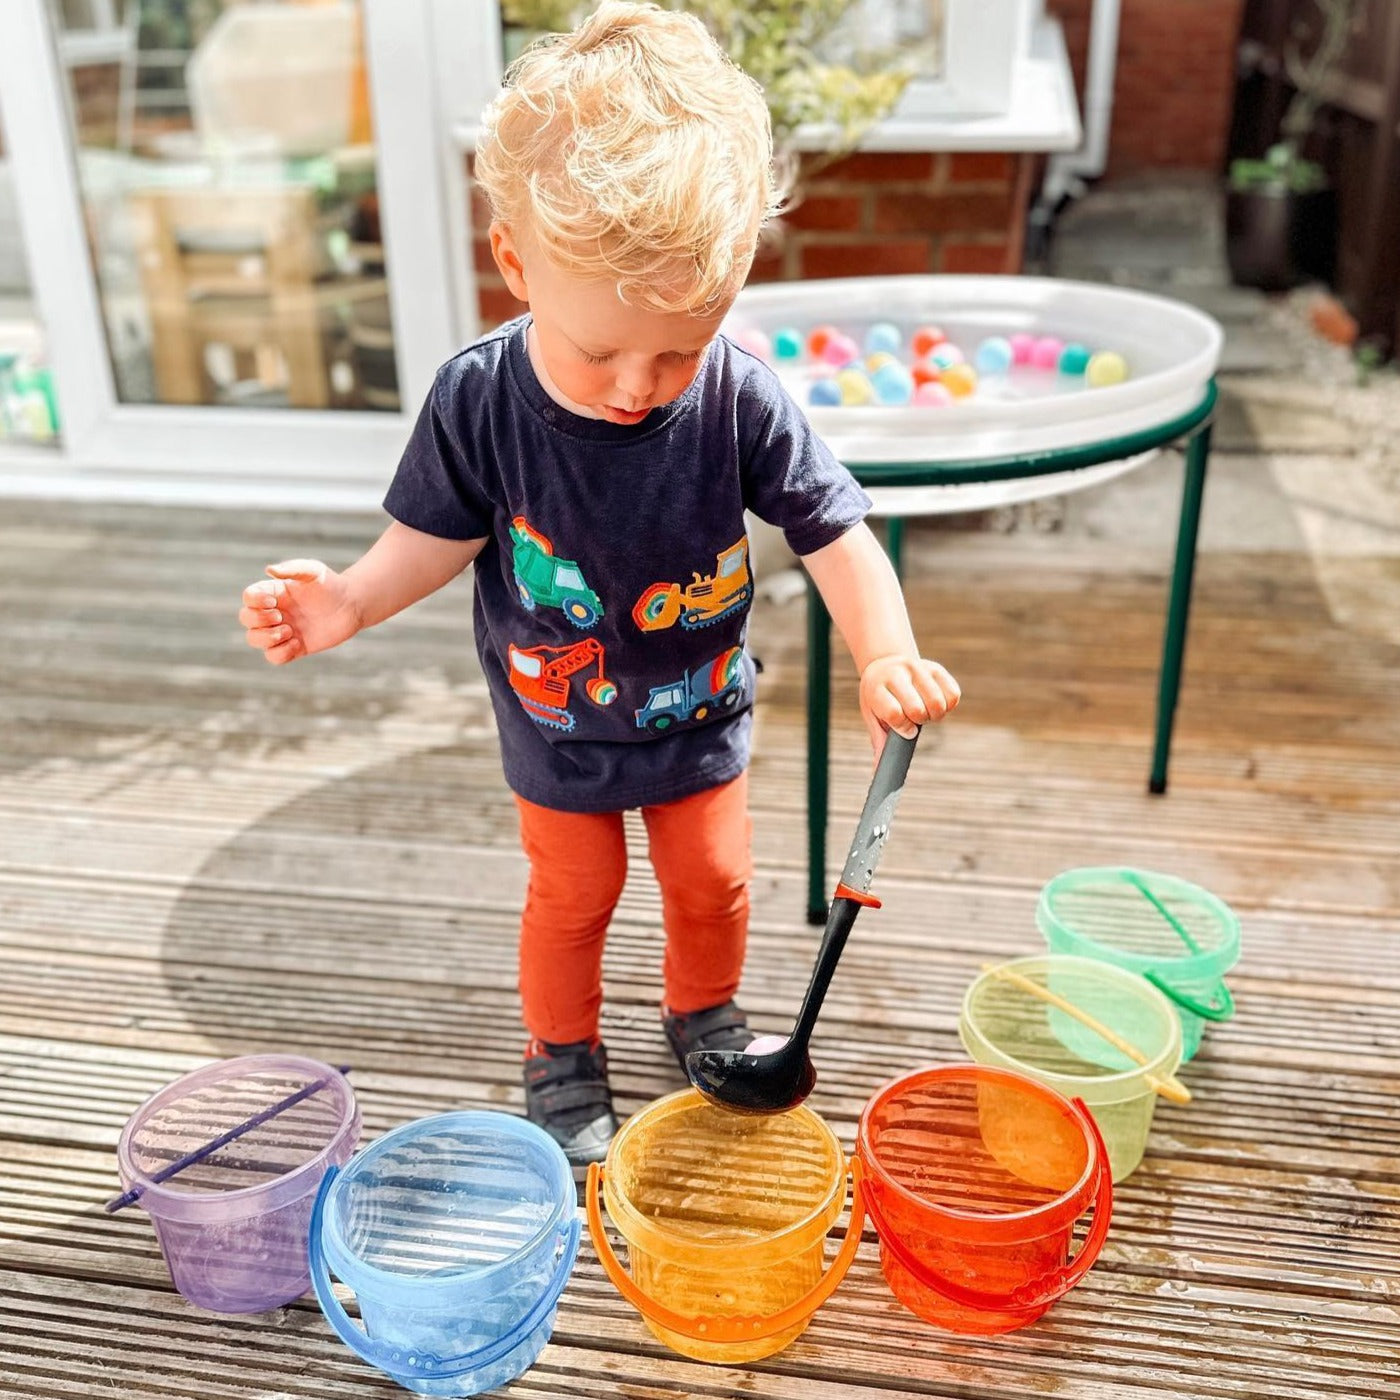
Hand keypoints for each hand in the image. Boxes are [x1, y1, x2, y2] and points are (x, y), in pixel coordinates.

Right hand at [238, 560, 363, 664]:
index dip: (254, 602)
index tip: (274, 601)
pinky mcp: (294, 647)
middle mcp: (274, 612)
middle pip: (246, 619)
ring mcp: (282, 630)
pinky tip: (298, 643)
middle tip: (281, 618)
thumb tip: (269, 570)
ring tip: (289, 631)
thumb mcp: (313, 571)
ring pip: (254, 639)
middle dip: (259, 620)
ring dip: (266, 638)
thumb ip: (292, 568)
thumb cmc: (331, 585)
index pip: (248, 598)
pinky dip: (280, 653)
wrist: (352, 605)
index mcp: (273, 592)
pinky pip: (274, 657)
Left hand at [859, 654, 959, 753]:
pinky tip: (937, 704)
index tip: (906, 730)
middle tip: (915, 719)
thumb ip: (879, 739)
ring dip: (935, 715)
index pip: (894, 713)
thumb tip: (878, 770)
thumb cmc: (879, 695)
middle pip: (918, 709)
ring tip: (925, 712)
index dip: (903, 727)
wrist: (886, 664)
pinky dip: (948, 706)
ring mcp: (918, 668)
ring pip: (938, 702)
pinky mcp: (936, 668)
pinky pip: (953, 694)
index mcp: (877, 687)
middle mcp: (898, 673)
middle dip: (919, 721)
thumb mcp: (872, 714)